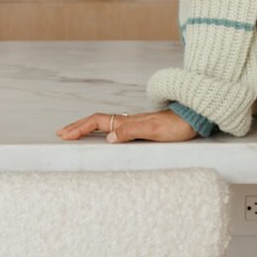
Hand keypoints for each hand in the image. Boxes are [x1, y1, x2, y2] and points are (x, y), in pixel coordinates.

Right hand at [56, 109, 197, 143]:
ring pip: (105, 123)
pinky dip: (102, 131)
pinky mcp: (142, 128)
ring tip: (75, 134)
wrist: (195, 119)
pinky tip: (102, 136)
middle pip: (98, 120)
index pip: (98, 121)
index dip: (80, 127)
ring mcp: (135, 123)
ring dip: (88, 128)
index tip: (65, 135)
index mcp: (129, 121)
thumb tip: (108, 137)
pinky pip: (115, 127)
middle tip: (61, 133)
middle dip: (78, 126)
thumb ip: (132, 132)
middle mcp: (129, 120)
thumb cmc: (178, 127)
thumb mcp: (155, 131)